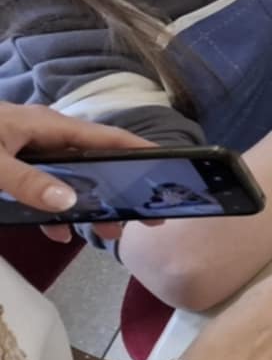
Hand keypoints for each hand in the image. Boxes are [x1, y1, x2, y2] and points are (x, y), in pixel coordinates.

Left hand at [0, 104, 157, 243]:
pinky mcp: (13, 164)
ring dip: (87, 205)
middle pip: (93, 163)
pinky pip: (42, 188)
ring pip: (69, 179)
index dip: (139, 149)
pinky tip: (58, 233)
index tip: (168, 165)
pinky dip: (50, 210)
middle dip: (119, 188)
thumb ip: (26, 181)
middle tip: (146, 214)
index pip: (105, 138)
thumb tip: (69, 201)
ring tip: (110, 231)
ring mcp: (29, 150)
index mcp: (48, 126)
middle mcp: (45, 136)